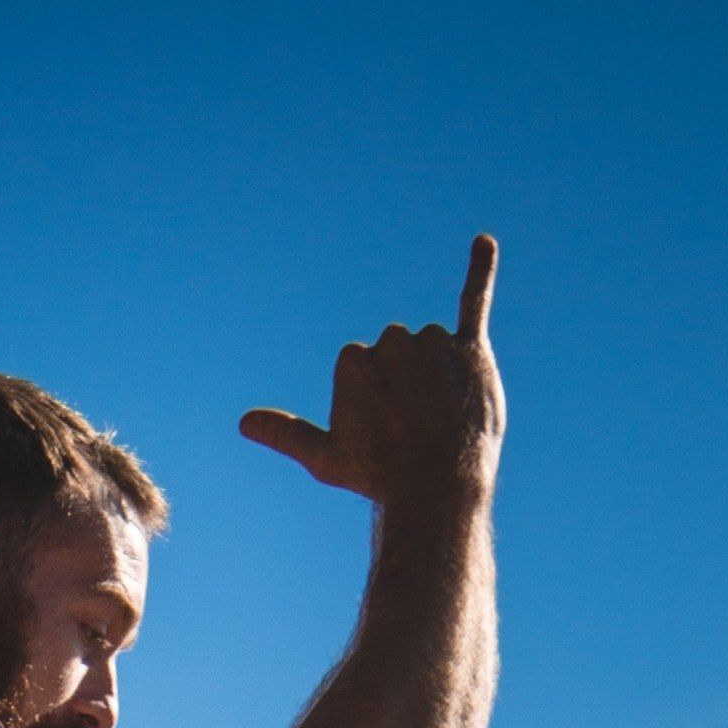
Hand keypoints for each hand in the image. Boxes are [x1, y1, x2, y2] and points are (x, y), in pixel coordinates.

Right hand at [241, 233, 502, 503]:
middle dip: (404, 385)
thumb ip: (288, 433)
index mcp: (354, 358)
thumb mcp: (326, 458)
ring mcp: (433, 345)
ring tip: (439, 416)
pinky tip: (484, 241)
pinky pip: (474, 302)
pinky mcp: (470, 351)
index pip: (363, 367)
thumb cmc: (378, 475)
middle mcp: (394, 341)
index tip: (379, 430)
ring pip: (431, 346)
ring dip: (435, 375)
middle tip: (411, 426)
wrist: (438, 486)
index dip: (372, 403)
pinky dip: (480, 270)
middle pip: (397, 352)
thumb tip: (244, 422)